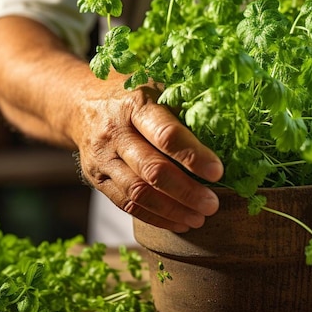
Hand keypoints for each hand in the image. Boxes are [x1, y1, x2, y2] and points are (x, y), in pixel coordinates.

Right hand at [73, 72, 223, 232]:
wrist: (81, 104)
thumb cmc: (133, 97)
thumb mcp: (158, 89)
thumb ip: (186, 108)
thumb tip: (230, 131)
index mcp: (136, 105)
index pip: (166, 134)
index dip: (194, 155)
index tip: (218, 172)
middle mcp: (115, 132)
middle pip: (152, 169)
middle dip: (186, 192)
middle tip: (213, 204)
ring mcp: (102, 158)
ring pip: (138, 192)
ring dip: (173, 210)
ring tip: (200, 218)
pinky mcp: (97, 179)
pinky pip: (127, 204)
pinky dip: (155, 217)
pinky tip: (179, 222)